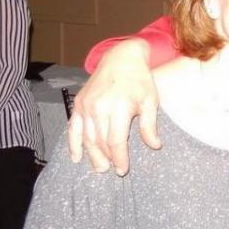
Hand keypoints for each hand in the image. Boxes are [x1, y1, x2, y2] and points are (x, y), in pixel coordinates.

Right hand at [67, 38, 159, 174]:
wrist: (122, 57)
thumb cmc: (139, 80)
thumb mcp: (150, 101)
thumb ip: (150, 125)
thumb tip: (155, 146)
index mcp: (118, 108)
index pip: (116, 141)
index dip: (119, 158)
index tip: (122, 169)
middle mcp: (99, 107)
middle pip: (99, 142)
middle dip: (106, 159)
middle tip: (111, 171)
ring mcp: (86, 105)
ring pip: (86, 137)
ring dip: (92, 155)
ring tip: (99, 167)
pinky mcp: (79, 103)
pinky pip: (73, 127)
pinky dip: (73, 144)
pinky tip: (76, 157)